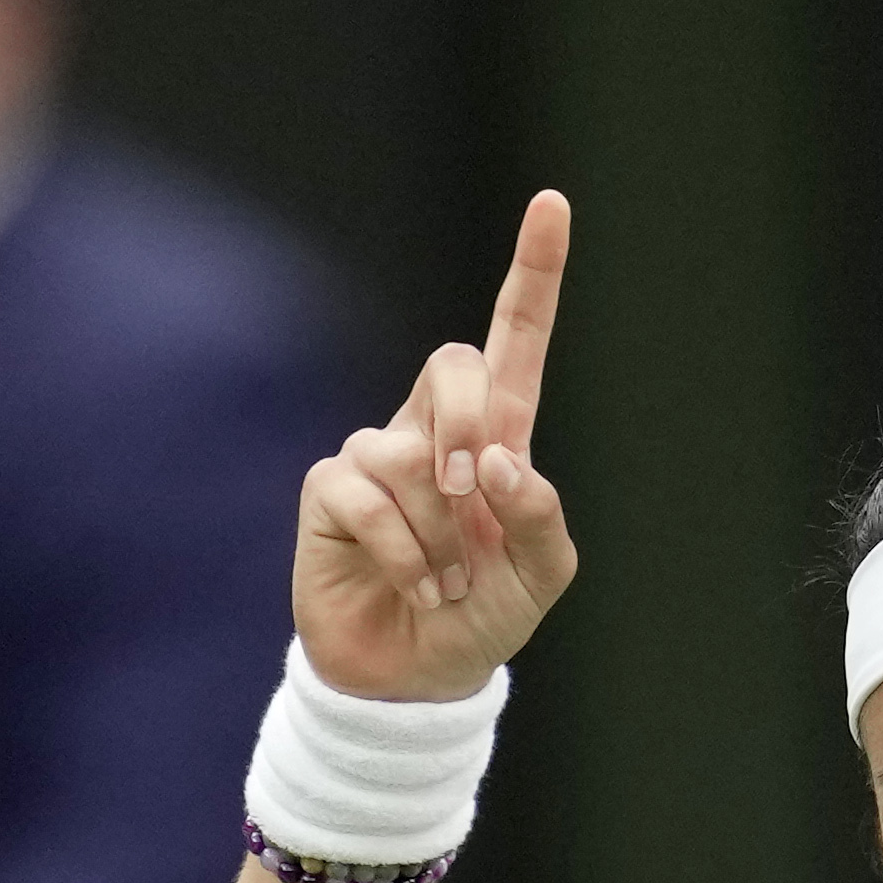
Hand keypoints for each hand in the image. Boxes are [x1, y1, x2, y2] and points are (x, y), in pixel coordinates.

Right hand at [296, 190, 579, 706]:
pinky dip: (402, 549)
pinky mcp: (330, 492)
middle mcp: (433, 430)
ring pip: (407, 453)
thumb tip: (496, 461)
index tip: (552, 203)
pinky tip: (416, 585)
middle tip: (472, 496)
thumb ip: (540, 516)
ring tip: (445, 582)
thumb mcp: (540, 577)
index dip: (533, 272)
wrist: (414, 679)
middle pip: (452, 361)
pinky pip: (365, 493)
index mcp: (497, 435)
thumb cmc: (482, 617)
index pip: (516, 337)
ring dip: (438, 533)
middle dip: (466, 422)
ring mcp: (376, 455)